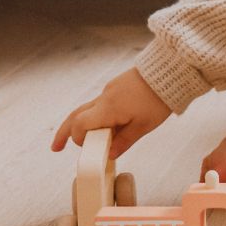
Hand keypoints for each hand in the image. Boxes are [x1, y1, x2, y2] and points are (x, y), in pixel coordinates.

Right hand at [51, 67, 170, 159]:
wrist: (169, 70)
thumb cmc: (159, 98)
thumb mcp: (144, 125)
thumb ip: (125, 141)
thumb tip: (109, 155)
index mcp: (109, 108)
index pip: (80, 125)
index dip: (77, 139)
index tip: (86, 149)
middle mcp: (104, 98)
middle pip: (75, 115)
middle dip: (64, 132)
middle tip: (56, 147)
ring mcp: (109, 90)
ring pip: (88, 108)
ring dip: (81, 123)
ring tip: (80, 139)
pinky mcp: (116, 86)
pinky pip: (101, 102)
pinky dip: (97, 115)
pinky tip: (107, 124)